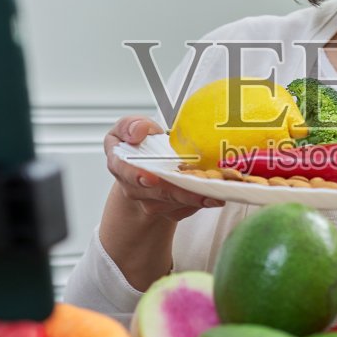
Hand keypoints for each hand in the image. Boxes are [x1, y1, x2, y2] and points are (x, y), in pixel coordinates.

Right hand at [104, 116, 222, 221]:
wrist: (145, 167)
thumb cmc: (138, 144)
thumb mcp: (130, 127)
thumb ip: (131, 125)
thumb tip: (137, 132)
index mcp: (120, 164)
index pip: (125, 171)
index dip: (137, 175)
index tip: (150, 178)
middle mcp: (134, 188)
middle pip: (159, 193)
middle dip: (181, 193)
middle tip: (202, 190)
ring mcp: (151, 202)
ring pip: (174, 205)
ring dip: (196, 199)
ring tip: (217, 192)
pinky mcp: (168, 211)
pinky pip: (184, 211)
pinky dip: (200, 203)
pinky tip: (214, 196)